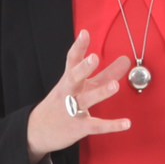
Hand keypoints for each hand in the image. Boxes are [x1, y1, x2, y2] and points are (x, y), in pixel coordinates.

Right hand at [27, 30, 131, 163]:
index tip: (85, 33)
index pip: (72, 60)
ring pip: (86, 100)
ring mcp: (73, 109)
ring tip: (115, 85)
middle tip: (94, 58)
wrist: (38, 130)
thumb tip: (125, 60)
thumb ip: (105, 74)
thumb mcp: (81, 87)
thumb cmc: (63, 103)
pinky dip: (111, 125)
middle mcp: (69, 92)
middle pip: (74, 77)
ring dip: (100, 92)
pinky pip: (96, 125)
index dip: (79, 47)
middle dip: (83, 68)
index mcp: (69, 80)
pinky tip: (126, 123)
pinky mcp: (79, 127)